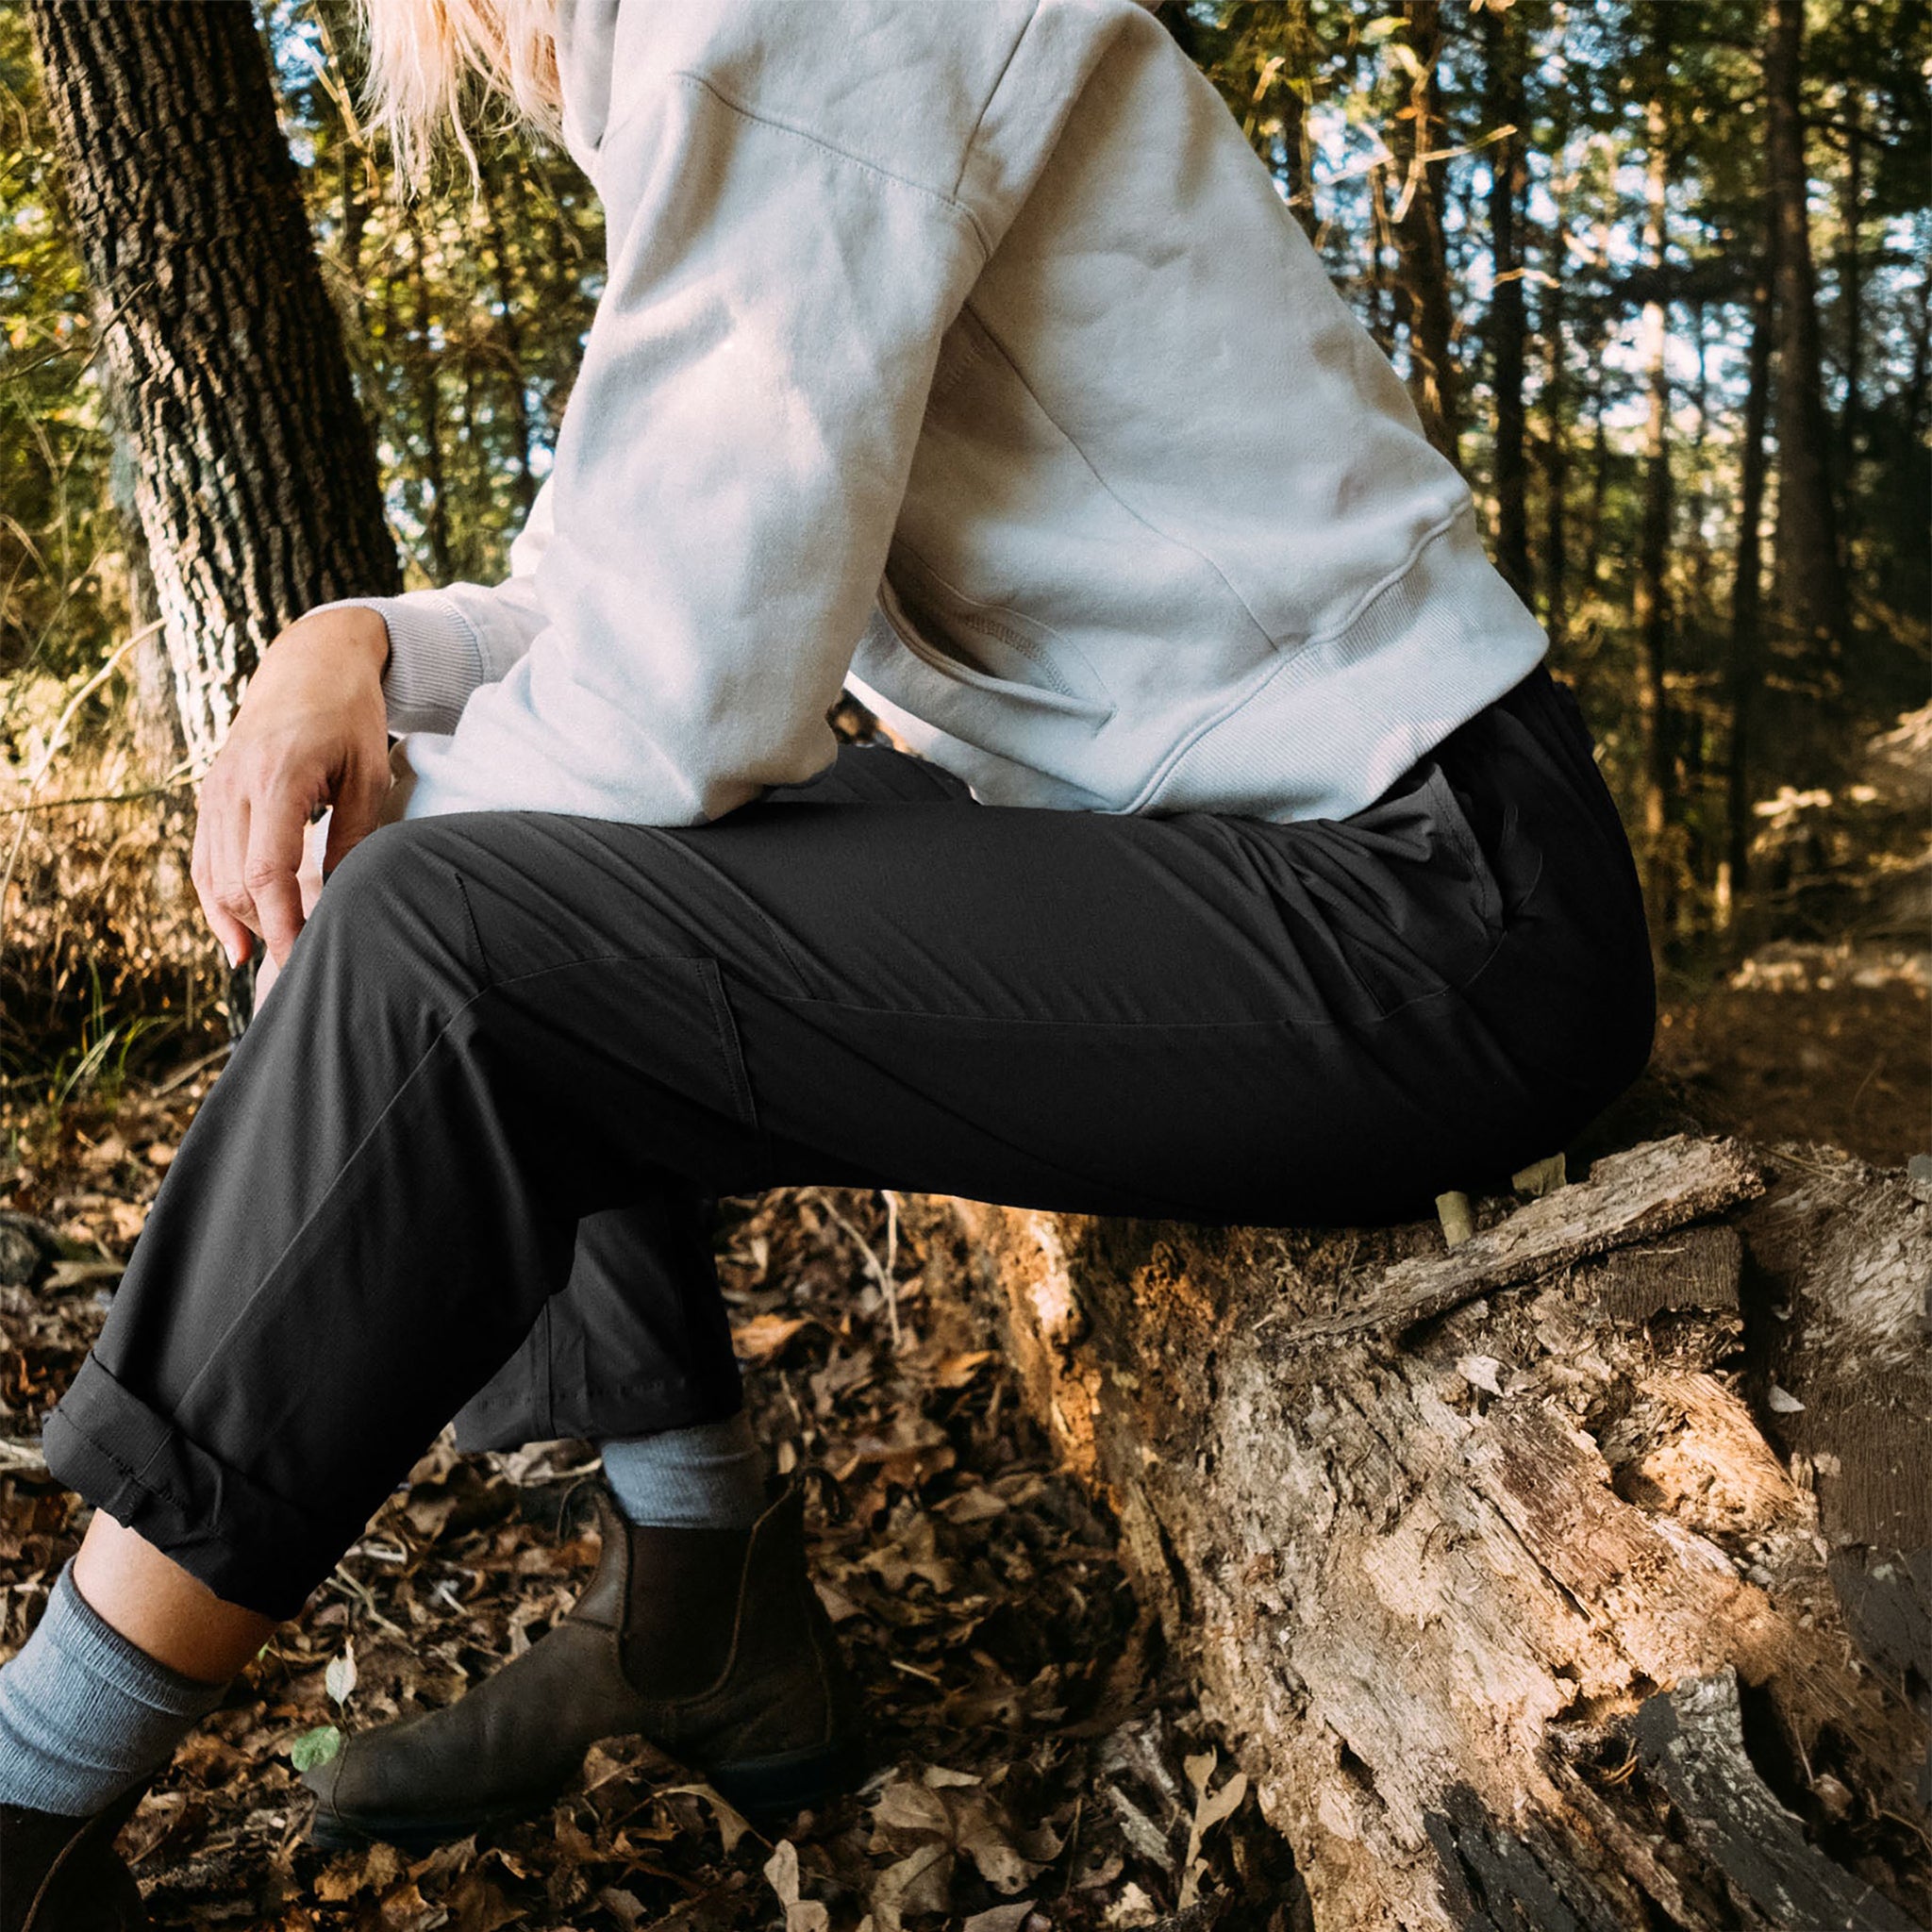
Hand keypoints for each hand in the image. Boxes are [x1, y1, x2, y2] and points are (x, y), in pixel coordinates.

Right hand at [191, 606, 391, 970]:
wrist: (308, 666)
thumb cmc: (350, 719)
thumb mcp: (368, 775)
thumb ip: (355, 837)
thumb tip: (345, 901)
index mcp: (277, 777)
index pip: (268, 869)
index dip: (281, 923)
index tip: (301, 960)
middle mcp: (235, 785)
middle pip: (237, 880)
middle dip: (264, 931)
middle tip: (300, 971)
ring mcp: (215, 789)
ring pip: (213, 874)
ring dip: (238, 923)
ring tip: (269, 964)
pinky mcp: (211, 795)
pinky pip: (205, 858)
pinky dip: (217, 901)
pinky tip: (237, 939)